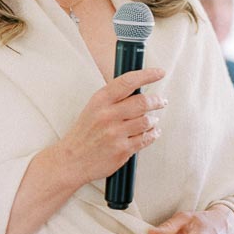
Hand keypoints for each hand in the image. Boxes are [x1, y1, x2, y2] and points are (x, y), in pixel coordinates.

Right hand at [58, 67, 166, 186]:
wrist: (71, 161)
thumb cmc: (84, 134)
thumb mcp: (93, 108)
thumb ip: (114, 98)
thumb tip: (139, 88)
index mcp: (100, 101)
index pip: (127, 82)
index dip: (147, 75)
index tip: (159, 72)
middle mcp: (108, 115)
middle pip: (143, 102)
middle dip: (157, 101)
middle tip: (161, 101)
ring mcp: (116, 134)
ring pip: (147, 121)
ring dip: (154, 120)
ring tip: (152, 120)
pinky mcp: (122, 150)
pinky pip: (146, 138)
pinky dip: (153, 134)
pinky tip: (152, 132)